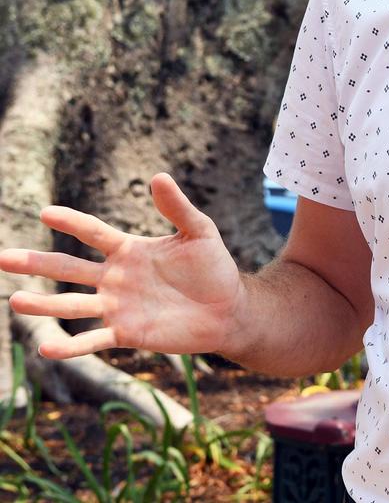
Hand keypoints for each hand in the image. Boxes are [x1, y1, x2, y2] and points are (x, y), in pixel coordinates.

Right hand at [0, 173, 243, 359]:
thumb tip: (159, 177)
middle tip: (2, 257)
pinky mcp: (127, 334)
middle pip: (69, 268)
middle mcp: (116, 278)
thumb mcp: (199, 231)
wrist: (228, 309)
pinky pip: (93, 340)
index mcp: (129, 250)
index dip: (71, 222)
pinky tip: (47, 348)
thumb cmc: (214, 266)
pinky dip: (71, 346)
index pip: (93, 232)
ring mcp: (118, 307)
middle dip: (36, 262)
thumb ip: (177, 207)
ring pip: (72, 305)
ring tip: (15, 300)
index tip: (45, 212)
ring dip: (44, 304)